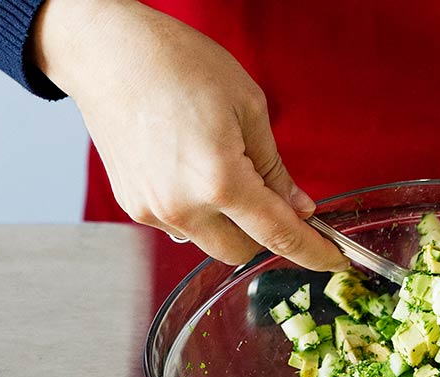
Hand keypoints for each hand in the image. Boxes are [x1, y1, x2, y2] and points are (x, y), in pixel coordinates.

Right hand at [33, 0, 343, 269]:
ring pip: (209, 242)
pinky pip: (180, 226)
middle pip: (242, 252)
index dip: (311, 252)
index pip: (278, 235)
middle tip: (270, 195)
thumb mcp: (248, 107)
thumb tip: (297, 207)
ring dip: (229, 224)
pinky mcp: (133, 205)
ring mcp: (153, 209)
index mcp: (220, 180)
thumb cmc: (176, 64)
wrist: (107, 52)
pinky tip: (192, 171)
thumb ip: (275, 168)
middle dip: (264, 234)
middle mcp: (183, 206)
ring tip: (223, 170)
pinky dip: (198, 212)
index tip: (332, 261)